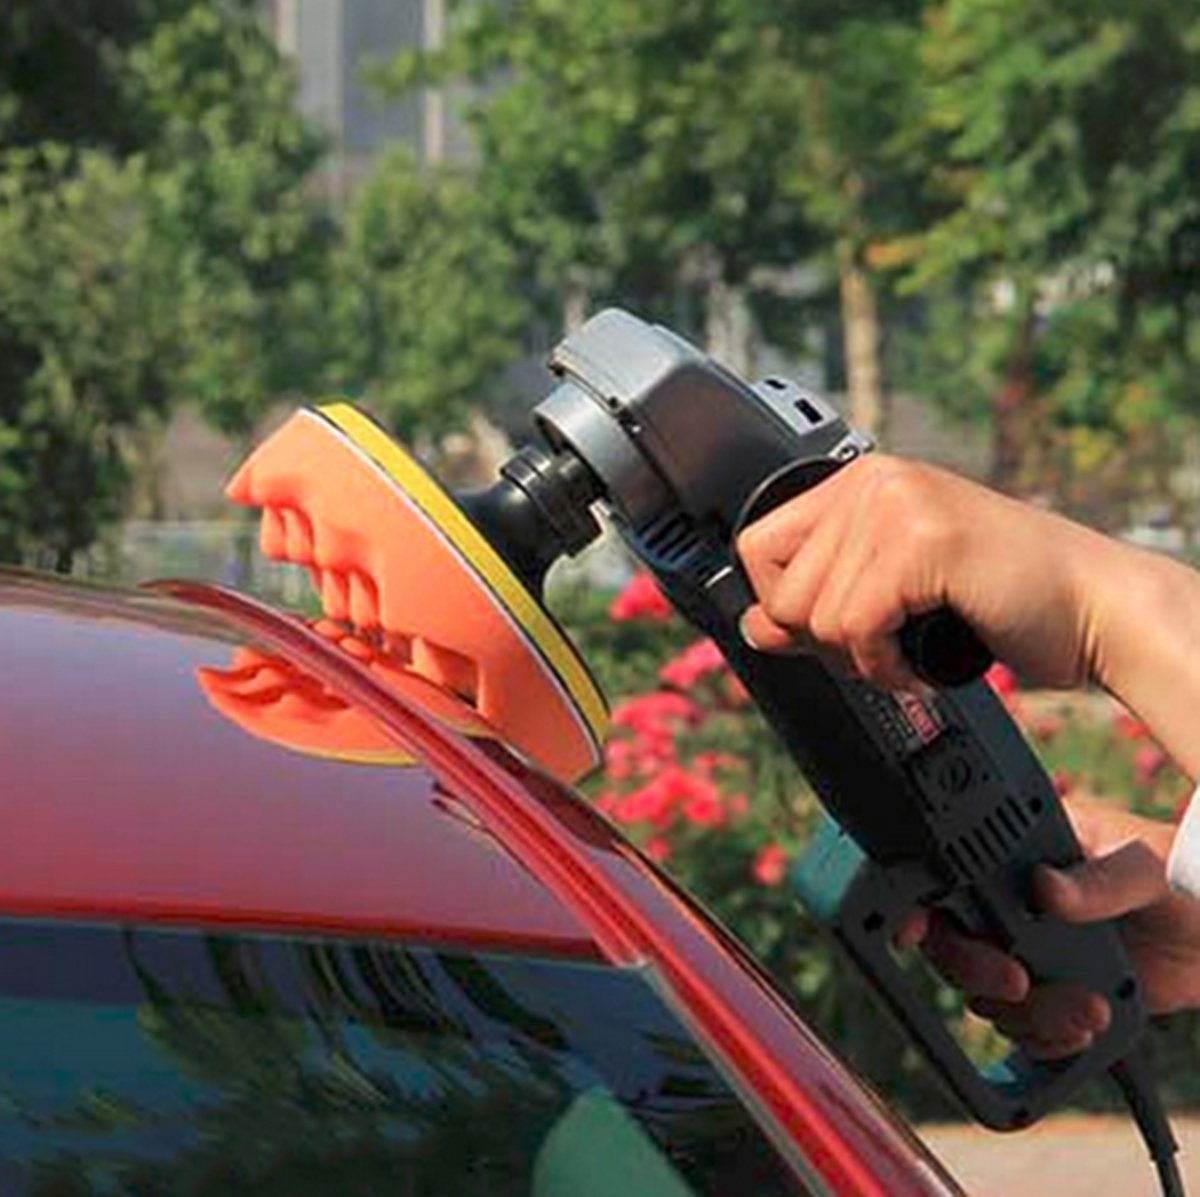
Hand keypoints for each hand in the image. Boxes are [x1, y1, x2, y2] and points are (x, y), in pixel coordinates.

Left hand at [736, 454, 1132, 693]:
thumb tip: (752, 626)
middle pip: (779, 590)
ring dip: (860, 660)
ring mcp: (897, 504)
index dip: (779, 606)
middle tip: (880, 648)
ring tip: (908, 652)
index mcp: (860, 483)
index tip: (825, 633)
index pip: (756, 547)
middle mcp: (873, 481)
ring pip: (815, 616)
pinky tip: (922, 666)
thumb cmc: (999, 601)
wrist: (1094, 609)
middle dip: (823, 643)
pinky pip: (856, 628)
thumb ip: (819, 605)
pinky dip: (885, 668)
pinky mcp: (923, 540)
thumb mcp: (890, 597)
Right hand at [904, 795, 1199, 1058]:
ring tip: (1086, 1013)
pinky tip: (1079, 1032)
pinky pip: (1022, 1027)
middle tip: (1017, 983)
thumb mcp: (1145, 866)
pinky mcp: (1054, 992)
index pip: (951, 875)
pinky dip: (1042, 1040)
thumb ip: (1099, 879)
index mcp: (1023, 855)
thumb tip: (1045, 888)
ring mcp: (1031, 950)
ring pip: (987, 994)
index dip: (919, 902)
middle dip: (977, 971)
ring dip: (1028, 1015)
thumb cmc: (1187, 877)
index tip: (912, 930)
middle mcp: (1014, 902)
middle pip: (954, 943)